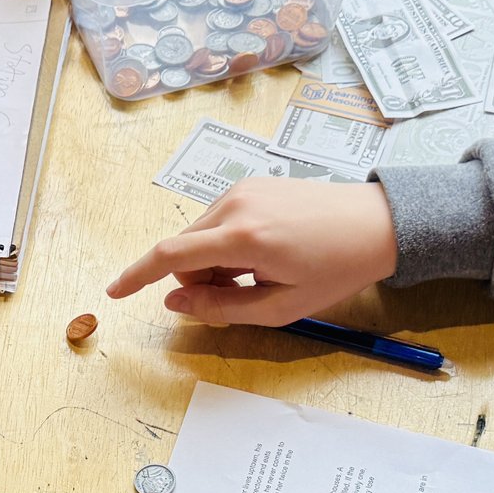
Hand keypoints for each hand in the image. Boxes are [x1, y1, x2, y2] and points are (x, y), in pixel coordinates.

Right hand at [108, 178, 399, 326]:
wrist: (379, 224)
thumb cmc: (337, 268)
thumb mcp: (281, 305)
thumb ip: (222, 308)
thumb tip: (176, 304)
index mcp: (242, 236)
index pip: (170, 255)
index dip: (137, 276)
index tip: (114, 291)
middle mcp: (235, 204)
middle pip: (184, 249)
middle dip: (195, 280)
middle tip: (236, 299)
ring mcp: (243, 189)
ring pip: (200, 236)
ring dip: (212, 263)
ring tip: (258, 276)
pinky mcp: (253, 184)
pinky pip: (219, 221)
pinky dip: (225, 245)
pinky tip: (261, 255)